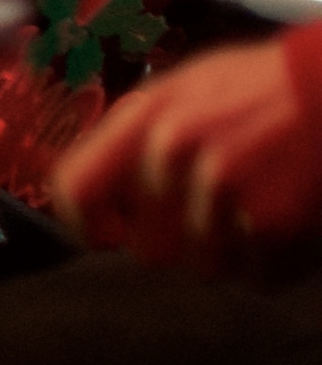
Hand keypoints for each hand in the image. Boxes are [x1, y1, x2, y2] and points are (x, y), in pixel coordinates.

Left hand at [55, 32, 321, 269]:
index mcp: (145, 118)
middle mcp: (171, 155)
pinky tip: (290, 221)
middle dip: (178, 242)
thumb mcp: (188, 88)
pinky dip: (274, 263)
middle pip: (147, 248)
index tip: (104, 237)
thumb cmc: (269, 87)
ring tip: (260, 208)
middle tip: (216, 215)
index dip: (86, 225)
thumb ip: (139, 136)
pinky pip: (256, 277)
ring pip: (205, 267)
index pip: (75, 189)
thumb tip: (105, 189)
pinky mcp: (270, 226)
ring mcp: (221, 193)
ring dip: (231, 253)